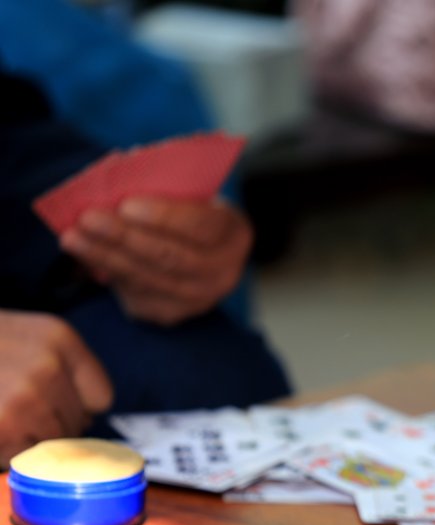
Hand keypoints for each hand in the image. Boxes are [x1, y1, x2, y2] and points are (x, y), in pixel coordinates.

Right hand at [0, 311, 112, 467]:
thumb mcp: (22, 338)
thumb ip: (57, 367)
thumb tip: (84, 416)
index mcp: (59, 339)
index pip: (100, 397)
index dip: (76, 407)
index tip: (53, 406)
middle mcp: (48, 365)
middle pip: (75, 423)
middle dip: (48, 425)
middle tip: (12, 410)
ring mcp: (26, 397)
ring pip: (49, 441)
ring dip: (25, 438)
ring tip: (2, 416)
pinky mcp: (5, 425)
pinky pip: (20, 454)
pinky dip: (5, 449)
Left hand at [61, 196, 251, 325]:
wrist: (202, 252)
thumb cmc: (188, 211)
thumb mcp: (190, 193)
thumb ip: (163, 184)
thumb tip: (116, 172)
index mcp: (233, 233)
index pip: (201, 226)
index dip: (164, 217)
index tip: (126, 205)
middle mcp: (223, 273)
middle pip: (171, 258)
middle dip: (125, 238)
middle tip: (88, 219)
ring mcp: (199, 300)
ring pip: (147, 279)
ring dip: (105, 257)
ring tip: (73, 237)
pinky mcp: (171, 314)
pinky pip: (135, 295)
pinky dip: (107, 274)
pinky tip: (86, 257)